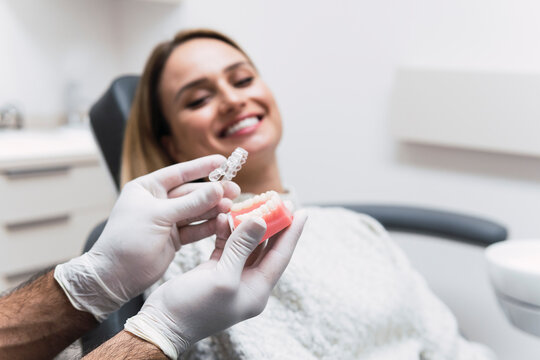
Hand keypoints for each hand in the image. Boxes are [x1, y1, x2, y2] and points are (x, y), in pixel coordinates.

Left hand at [54, 155, 239, 320]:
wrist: (114, 277)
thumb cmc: (128, 240)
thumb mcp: (159, 217)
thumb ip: (190, 203)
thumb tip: (217, 188)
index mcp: (146, 188)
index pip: (178, 173)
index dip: (201, 167)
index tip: (222, 161)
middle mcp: (157, 202)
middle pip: (191, 193)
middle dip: (212, 192)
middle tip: (235, 190)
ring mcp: (166, 221)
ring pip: (195, 211)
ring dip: (213, 209)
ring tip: (233, 207)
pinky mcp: (174, 238)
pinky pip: (195, 228)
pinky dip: (209, 226)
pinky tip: (223, 223)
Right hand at [124, 211, 307, 358]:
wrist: (162, 324)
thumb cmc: (193, 308)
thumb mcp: (222, 278)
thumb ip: (242, 248)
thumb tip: (261, 221)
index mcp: (257, 290)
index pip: (281, 256)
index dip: (292, 234)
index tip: (302, 212)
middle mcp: (248, 283)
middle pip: (266, 248)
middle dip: (271, 224)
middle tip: (278, 201)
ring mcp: (231, 276)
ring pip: (245, 245)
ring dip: (246, 225)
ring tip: (251, 203)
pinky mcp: (214, 271)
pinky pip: (226, 246)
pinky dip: (225, 232)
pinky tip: (223, 217)